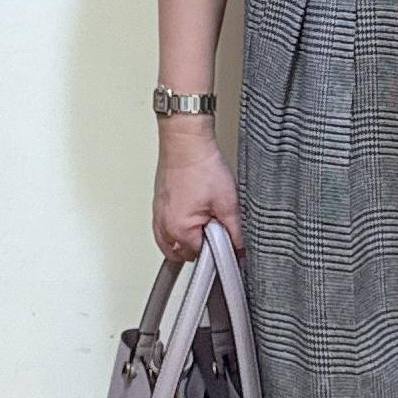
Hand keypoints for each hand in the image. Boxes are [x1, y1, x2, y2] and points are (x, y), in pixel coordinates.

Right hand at [152, 126, 243, 263]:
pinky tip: (189, 220)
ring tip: (203, 225)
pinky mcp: (158, 205)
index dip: (217, 249)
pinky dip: (175, 231)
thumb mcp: (227, 203)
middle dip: (200, 247)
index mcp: (179, 229)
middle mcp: (164, 225)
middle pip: (182, 253)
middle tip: (215, 230)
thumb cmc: (201, 166)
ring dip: (185, 242)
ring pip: (170, 244)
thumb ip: (235, 230)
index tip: (226, 241)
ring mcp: (158, 215)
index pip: (200, 256)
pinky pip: (163, 229)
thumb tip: (239, 247)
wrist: (186, 142)